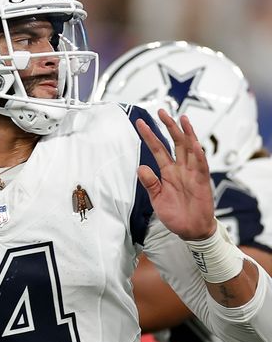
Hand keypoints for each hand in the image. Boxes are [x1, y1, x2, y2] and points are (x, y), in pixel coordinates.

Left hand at [136, 109, 215, 239]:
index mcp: (168, 171)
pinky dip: (198, 155)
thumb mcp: (156, 199)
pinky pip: (201, 166)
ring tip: (182, 118)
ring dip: (186, 134)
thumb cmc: (175, 214)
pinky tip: (195, 144)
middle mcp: (180, 169)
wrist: (191, 230)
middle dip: (168, 127)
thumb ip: (149, 183)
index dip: (149, 136)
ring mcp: (192, 174)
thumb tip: (140, 167)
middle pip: (175, 143)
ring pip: (190, 149)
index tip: (139, 123)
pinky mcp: (202, 182)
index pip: (158, 149)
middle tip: (161, 111)